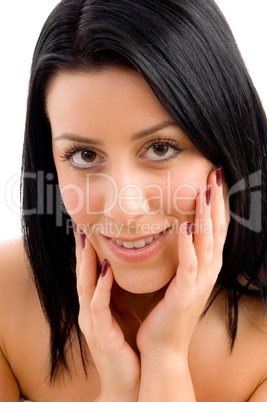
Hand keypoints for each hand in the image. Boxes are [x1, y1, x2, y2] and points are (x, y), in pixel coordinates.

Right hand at [74, 233, 139, 400]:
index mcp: (96, 306)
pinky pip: (98, 305)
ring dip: (86, 262)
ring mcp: (93, 322)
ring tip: (87, 239)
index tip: (90, 228)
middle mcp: (90, 311)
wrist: (130, 384)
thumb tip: (122, 272)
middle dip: (81, 250)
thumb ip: (118, 295)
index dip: (88, 251)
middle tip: (81, 225)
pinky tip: (106, 269)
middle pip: (82, 275)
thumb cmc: (127, 348)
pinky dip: (101, 285)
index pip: (90, 273)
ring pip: (85, 286)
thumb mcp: (121, 315)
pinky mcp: (101, 333)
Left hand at [136, 168, 228, 360]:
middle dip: (217, 200)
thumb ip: (181, 255)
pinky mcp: (185, 295)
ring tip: (206, 190)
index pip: (213, 227)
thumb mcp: (178, 277)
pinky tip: (184, 227)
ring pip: (206, 243)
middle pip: (216, 229)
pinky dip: (188, 247)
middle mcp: (207, 271)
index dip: (216, 202)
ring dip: (206, 216)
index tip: (213, 177)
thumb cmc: (167, 310)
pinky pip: (189, 267)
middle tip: (216, 173)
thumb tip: (176, 229)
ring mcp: (199, 283)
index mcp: (204, 265)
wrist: (162, 347)